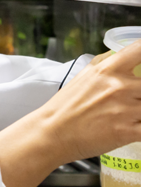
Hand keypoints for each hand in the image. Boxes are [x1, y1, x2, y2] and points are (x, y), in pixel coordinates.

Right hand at [42, 39, 140, 161]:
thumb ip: (106, 62)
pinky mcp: (128, 132)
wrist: (53, 133)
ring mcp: (125, 109)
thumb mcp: (84, 75)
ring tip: (130, 115)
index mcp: (109, 69)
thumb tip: (121, 53)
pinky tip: (134, 127)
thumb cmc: (66, 106)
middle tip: (133, 98)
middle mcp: (120, 86)